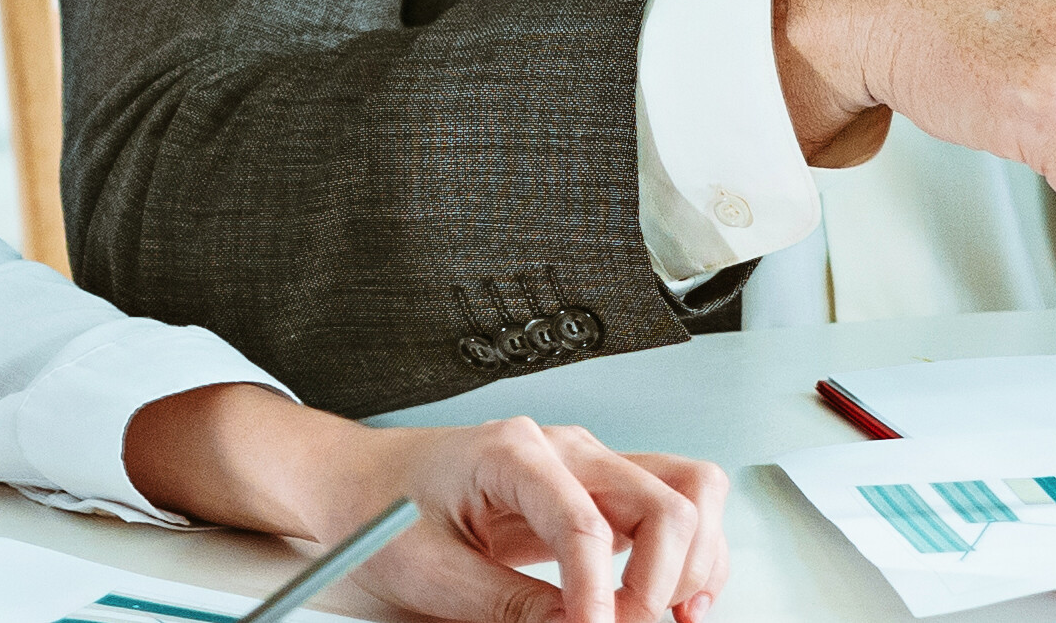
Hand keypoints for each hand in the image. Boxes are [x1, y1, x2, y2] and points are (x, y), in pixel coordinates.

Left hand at [124, 388, 732, 622]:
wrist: (361, 483)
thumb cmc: (380, 510)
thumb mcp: (426, 571)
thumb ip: (504, 605)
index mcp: (513, 452)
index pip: (586, 523)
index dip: (603, 595)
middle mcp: (568, 449)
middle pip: (668, 498)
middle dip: (665, 579)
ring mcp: (592, 465)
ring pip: (691, 492)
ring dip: (695, 561)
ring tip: (667, 616)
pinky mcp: (602, 491)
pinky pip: (678, 507)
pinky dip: (692, 557)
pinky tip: (670, 601)